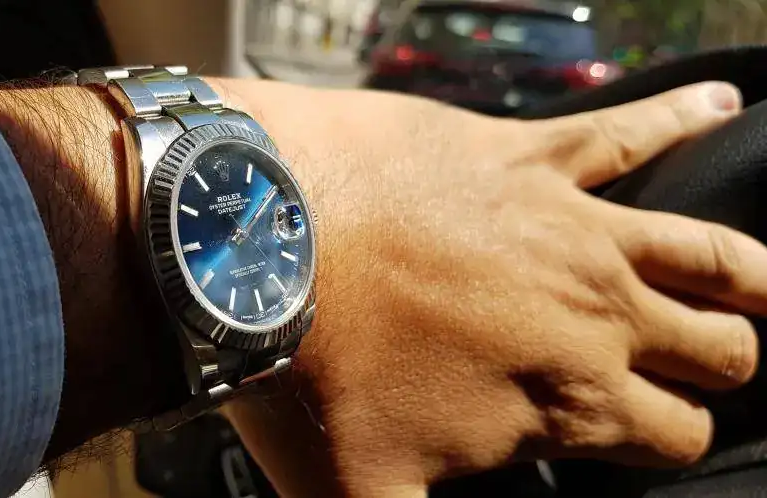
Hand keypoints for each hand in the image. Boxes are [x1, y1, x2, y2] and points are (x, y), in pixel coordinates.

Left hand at [215, 79, 766, 495]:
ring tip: (757, 289)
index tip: (655, 432)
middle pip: (720, 347)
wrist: (263, 244)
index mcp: (573, 399)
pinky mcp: (533, 156)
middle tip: (705, 363)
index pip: (680, 432)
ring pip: (713, 254)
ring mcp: (574, 226)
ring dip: (745, 277)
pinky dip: (687, 118)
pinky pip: (633, 129)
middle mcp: (599, 312)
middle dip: (722, 364)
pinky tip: (722, 105)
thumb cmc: (310, 370)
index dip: (678, 438)